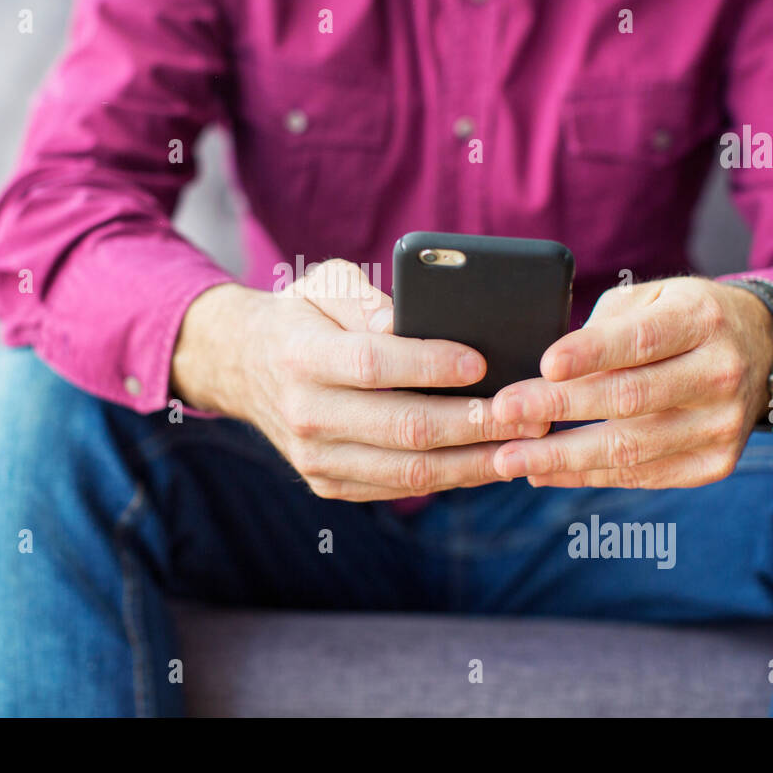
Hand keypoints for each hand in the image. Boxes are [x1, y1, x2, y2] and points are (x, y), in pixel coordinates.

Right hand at [171, 259, 546, 500]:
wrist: (244, 366)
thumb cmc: (302, 316)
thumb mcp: (323, 284)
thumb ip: (366, 299)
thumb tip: (410, 322)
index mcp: (301, 356)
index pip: (373, 365)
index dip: (429, 366)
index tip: (481, 361)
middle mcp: (305, 415)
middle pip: (403, 428)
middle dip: (474, 423)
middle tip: (529, 412)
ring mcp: (315, 459)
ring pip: (409, 471)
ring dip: (475, 461)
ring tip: (525, 444)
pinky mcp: (329, 485)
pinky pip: (401, 488)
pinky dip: (452, 477)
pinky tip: (491, 459)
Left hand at [490, 276, 772, 488]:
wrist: (757, 351)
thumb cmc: (681, 318)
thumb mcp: (652, 297)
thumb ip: (606, 324)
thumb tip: (551, 368)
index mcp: (702, 319)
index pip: (641, 340)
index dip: (591, 354)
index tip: (544, 364)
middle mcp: (720, 374)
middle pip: (630, 398)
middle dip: (558, 409)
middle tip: (502, 413)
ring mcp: (721, 425)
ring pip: (632, 449)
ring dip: (562, 457)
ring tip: (508, 458)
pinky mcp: (714, 463)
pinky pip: (641, 475)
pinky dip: (586, 476)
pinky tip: (542, 471)